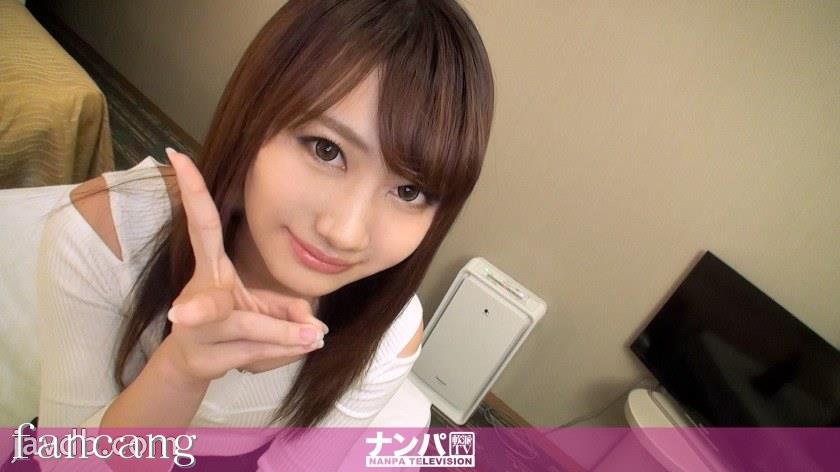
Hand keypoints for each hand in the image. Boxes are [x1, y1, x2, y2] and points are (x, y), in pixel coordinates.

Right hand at [160, 148, 327, 382]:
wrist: (193, 362)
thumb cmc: (232, 321)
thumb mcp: (263, 306)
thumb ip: (289, 309)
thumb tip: (315, 326)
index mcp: (211, 268)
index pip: (201, 226)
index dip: (193, 192)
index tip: (178, 155)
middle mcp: (196, 294)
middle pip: (211, 302)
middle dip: (204, 309)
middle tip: (181, 312)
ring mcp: (194, 331)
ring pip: (249, 329)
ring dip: (286, 334)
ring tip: (316, 335)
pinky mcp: (203, 358)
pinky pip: (253, 353)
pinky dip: (284, 351)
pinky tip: (303, 346)